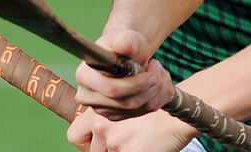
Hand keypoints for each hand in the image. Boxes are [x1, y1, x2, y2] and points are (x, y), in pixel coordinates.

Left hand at [68, 107, 195, 151]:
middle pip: (92, 151)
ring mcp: (115, 142)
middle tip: (122, 145)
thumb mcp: (126, 103)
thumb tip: (99, 131)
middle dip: (105, 151)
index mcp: (99, 111)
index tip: (96, 144)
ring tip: (136, 143)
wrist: (176, 113)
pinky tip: (144, 148)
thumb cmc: (155, 108)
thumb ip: (110, 114)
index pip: (75, 135)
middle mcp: (103, 126)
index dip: (86, 143)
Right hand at [74, 30, 175, 119]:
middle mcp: (88, 96)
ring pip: (138, 108)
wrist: (126, 53)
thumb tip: (124, 46)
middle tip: (158, 67)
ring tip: (159, 71)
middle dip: (151, 86)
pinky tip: (157, 82)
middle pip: (127, 102)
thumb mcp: (125, 37)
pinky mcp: (116, 116)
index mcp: (85, 75)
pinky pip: (143, 112)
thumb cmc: (122, 43)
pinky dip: (157, 97)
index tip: (153, 68)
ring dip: (157, 90)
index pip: (111, 89)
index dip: (136, 83)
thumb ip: (125, 40)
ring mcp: (102, 109)